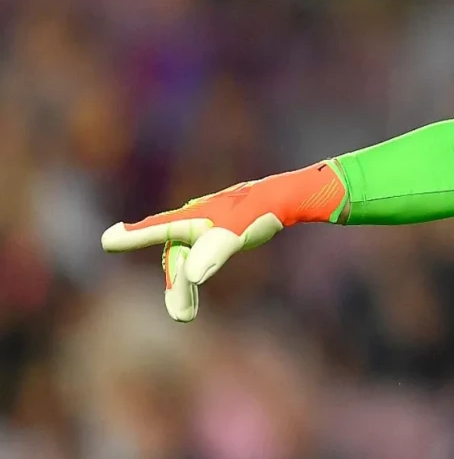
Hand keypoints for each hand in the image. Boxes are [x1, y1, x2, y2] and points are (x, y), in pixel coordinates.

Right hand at [101, 161, 346, 321]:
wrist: (284, 199)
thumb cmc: (257, 214)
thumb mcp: (234, 236)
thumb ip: (211, 254)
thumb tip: (192, 277)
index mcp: (191, 218)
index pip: (155, 229)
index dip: (133, 236)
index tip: (107, 239)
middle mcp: (192, 220)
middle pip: (174, 257)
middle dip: (175, 286)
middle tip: (183, 316)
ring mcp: (205, 226)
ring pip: (186, 259)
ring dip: (183, 286)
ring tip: (186, 315)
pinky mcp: (219, 231)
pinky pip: (197, 255)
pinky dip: (193, 273)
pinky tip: (193, 285)